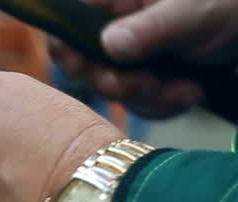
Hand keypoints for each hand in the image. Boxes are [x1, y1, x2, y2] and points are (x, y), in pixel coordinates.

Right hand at [50, 0, 237, 117]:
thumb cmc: (233, 5)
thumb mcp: (193, 11)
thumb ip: (149, 28)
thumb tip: (108, 45)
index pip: (69, 20)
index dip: (67, 47)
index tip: (82, 67)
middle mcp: (121, 26)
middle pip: (87, 64)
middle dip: (118, 83)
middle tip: (148, 84)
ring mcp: (135, 54)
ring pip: (115, 89)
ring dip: (150, 98)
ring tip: (187, 90)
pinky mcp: (152, 78)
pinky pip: (139, 102)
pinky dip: (165, 105)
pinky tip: (192, 93)